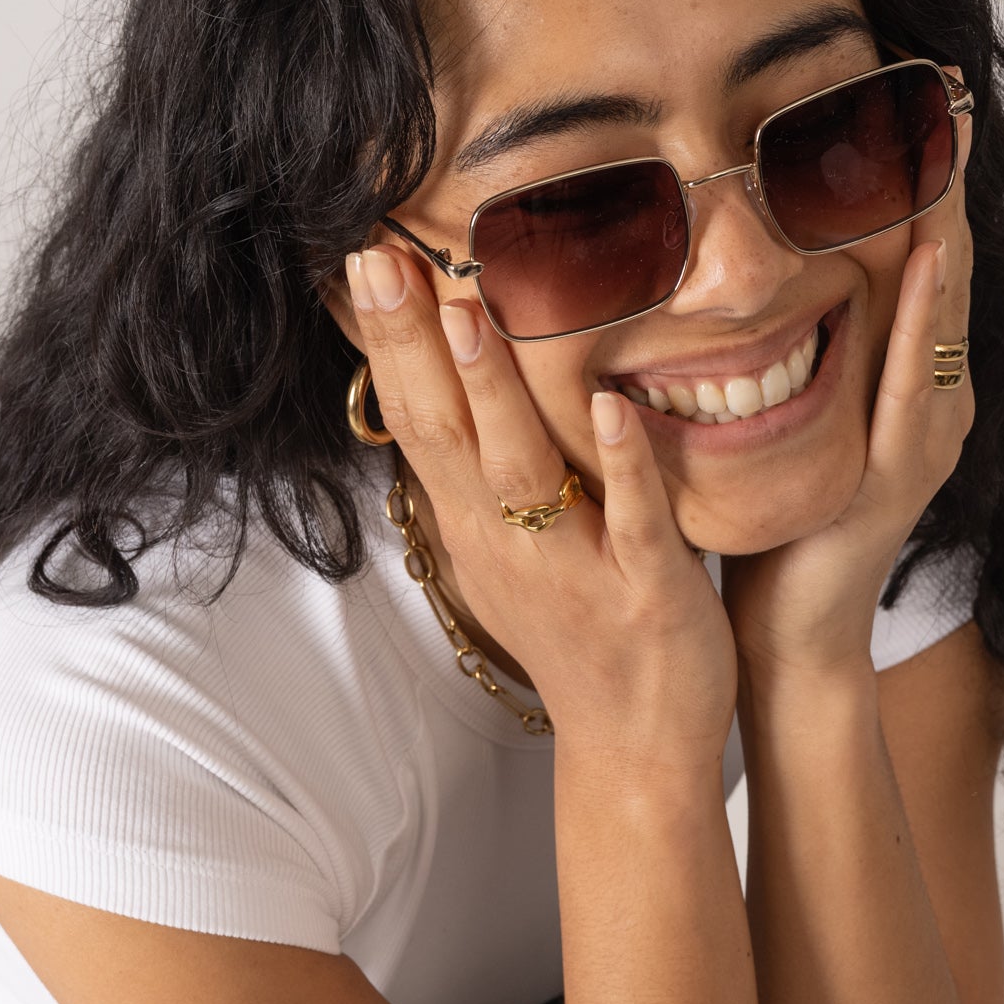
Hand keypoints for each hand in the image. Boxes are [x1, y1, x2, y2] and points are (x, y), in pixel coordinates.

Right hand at [346, 244, 737, 764]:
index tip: (357, 255)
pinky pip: (632, 523)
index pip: (413, 420)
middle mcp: (507, 544)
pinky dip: (622, 466)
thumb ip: (472, 479)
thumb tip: (431, 395)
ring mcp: (574, 569)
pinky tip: (616, 408)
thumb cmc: (577, 639)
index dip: (384, 342)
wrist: (635, 750)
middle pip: (444, 433)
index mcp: (475, 528)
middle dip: (409, 342)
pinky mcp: (647, 594)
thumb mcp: (504, 556)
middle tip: (377, 253)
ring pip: (523, 468)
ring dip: (494, 390)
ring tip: (471, 309)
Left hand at [719, 69, 976, 681]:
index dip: (921, 179)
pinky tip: (924, 259)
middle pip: (946, 266)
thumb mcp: (781, 415)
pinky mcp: (898, 479)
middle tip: (952, 83)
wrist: (784, 635)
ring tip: (951, 141)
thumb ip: (782, 347)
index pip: (918, 259)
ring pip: (945, 311)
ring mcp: (922, 440)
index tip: (916, 90)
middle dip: (947, 177)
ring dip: (947, 223)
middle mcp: (930, 401)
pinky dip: (922, 320)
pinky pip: (914, 386)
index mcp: (905, 382)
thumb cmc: (774, 529)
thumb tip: (727, 263)